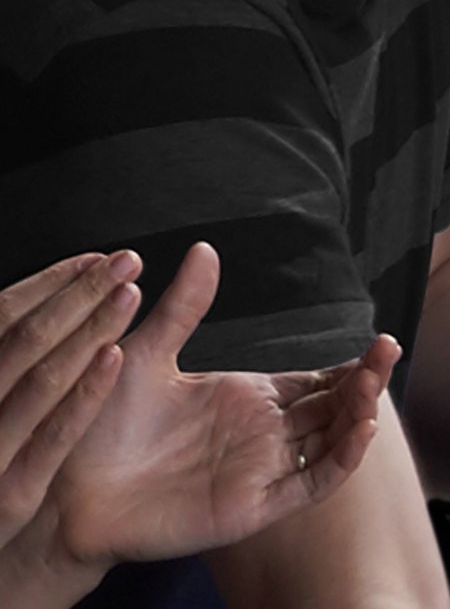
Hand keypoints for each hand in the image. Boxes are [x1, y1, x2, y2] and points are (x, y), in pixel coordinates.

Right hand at [0, 251, 141, 550]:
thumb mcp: (0, 399)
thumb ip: (16, 356)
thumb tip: (52, 294)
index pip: (0, 320)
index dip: (48, 285)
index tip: (94, 259)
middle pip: (23, 342)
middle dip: (77, 295)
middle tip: (127, 261)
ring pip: (39, 381)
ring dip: (87, 330)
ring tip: (129, 293)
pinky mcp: (12, 496)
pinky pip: (52, 436)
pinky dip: (84, 393)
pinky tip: (115, 356)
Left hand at [50, 242, 398, 565]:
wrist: (66, 487)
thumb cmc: (102, 425)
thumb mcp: (146, 354)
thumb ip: (184, 306)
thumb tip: (206, 247)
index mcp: (248, 398)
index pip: (318, 381)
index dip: (352, 365)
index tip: (379, 340)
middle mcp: (262, 434)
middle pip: (334, 407)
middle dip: (367, 380)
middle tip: (387, 349)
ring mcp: (260, 471)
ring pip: (329, 443)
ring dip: (360, 415)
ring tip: (376, 380)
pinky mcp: (250, 507)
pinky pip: (308, 486)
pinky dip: (340, 461)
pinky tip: (358, 429)